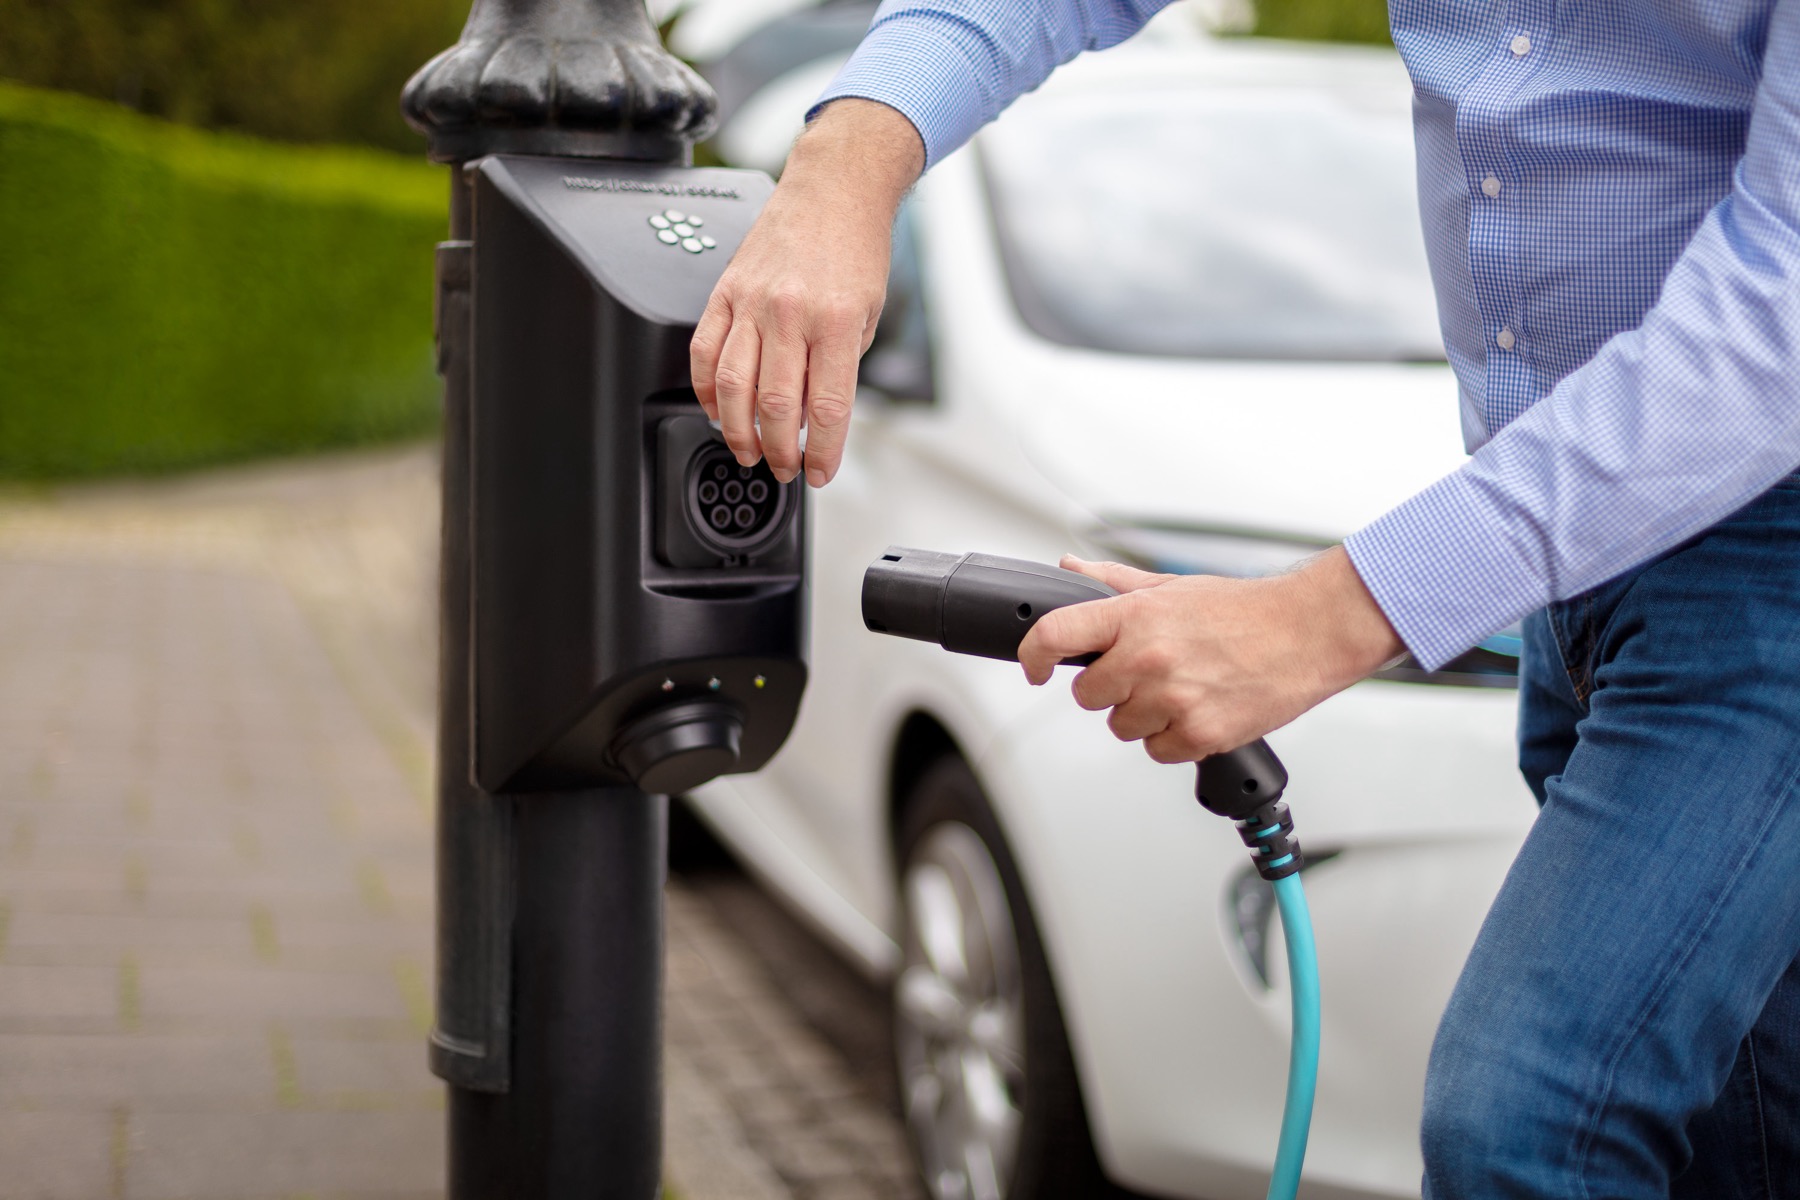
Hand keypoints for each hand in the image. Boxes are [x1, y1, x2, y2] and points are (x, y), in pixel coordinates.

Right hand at [690, 99, 923, 486]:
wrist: (833, 191)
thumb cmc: (856, 250)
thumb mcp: (870, 315)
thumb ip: (842, 365)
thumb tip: (816, 416)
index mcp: (838, 322)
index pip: (826, 407)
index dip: (820, 452)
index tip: (818, 473)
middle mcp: (792, 312)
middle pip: (775, 405)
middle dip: (779, 451)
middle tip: (784, 468)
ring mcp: (753, 301)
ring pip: (733, 385)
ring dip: (737, 430)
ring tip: (748, 451)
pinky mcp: (726, 291)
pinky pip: (705, 350)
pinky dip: (706, 389)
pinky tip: (715, 409)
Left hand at [1016, 547, 1404, 763]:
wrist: (1308, 633)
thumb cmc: (1244, 611)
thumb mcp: (1171, 587)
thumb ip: (1113, 583)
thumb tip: (1070, 569)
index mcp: (1134, 616)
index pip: (1054, 634)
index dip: (1033, 655)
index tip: (1036, 668)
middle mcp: (1147, 657)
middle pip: (1087, 695)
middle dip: (1111, 688)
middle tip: (1148, 673)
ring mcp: (1171, 699)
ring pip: (1122, 727)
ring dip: (1144, 716)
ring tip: (1183, 689)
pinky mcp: (1199, 734)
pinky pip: (1158, 751)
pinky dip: (1174, 739)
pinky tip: (1200, 710)